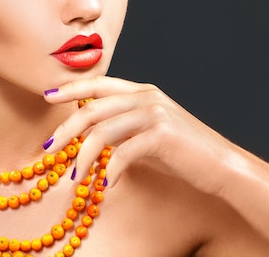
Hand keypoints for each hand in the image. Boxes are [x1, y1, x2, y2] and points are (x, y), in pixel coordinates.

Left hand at [43, 75, 232, 194]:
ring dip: (84, 155)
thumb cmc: (181, 152)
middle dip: (66, 128)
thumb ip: (122, 125)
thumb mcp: (147, 130)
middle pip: (94, 107)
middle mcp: (146, 96)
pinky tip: (107, 184)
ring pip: (104, 129)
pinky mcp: (162, 134)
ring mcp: (155, 113)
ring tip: (75, 176)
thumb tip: (90, 132)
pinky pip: (125, 151)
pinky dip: (111, 169)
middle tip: (47, 147)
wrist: (221, 165)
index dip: (71, 88)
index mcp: (141, 91)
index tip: (48, 96)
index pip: (99, 84)